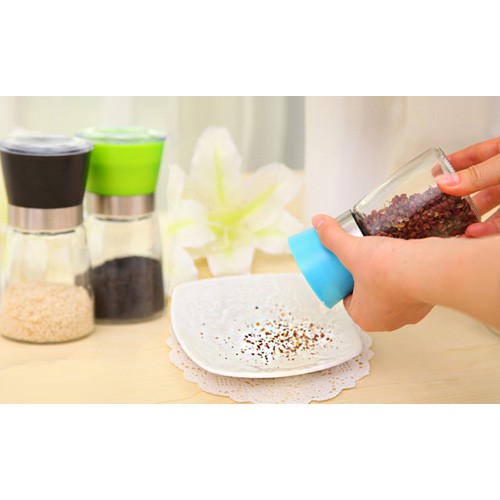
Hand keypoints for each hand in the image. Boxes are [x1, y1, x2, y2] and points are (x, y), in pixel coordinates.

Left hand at [312, 214, 434, 331]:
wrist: (429, 269)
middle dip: (366, 280)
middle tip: (364, 260)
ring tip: (383, 258)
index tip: (347, 269)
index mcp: (364, 317)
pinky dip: (407, 278)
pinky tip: (404, 262)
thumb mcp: (352, 250)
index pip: (348, 302)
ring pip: (392, 295)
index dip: (346, 284)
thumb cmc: (388, 268)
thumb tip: (318, 222)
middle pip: (369, 298)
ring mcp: (411, 314)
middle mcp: (388, 322)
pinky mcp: (429, 303)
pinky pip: (412, 290)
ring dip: (387, 279)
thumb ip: (333, 237)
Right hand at [436, 137, 499, 236]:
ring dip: (468, 220)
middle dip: (456, 198)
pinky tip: (472, 234)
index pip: (475, 156)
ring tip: (452, 229)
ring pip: (487, 209)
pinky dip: (485, 231)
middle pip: (476, 187)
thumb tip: (443, 183)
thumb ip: (477, 174)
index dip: (453, 162)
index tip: (433, 172)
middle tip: (436, 208)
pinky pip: (499, 225)